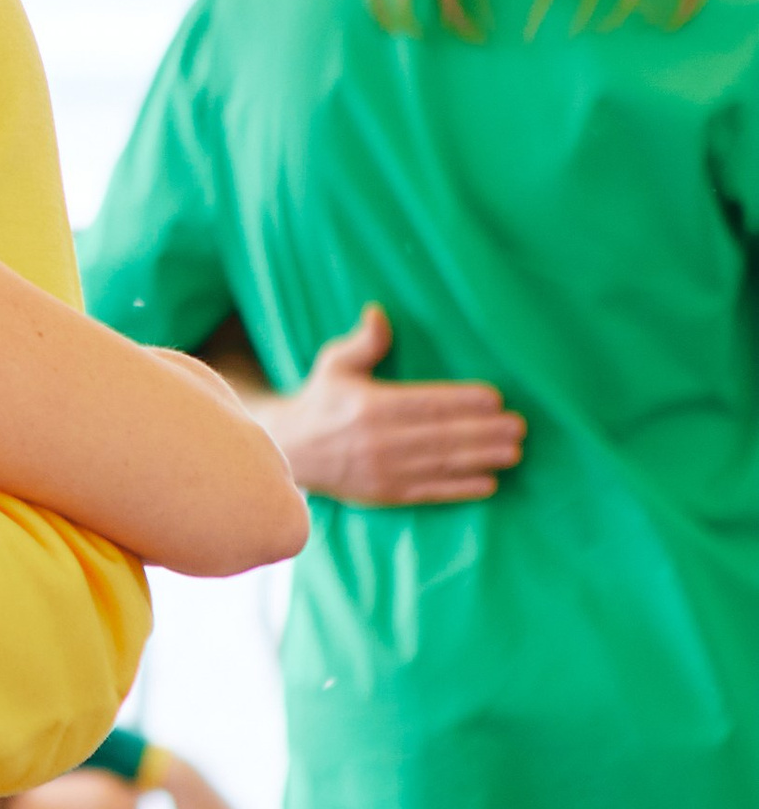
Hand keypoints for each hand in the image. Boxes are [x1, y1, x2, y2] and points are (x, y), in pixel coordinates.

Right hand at [263, 305, 524, 505]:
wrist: (289, 451)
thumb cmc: (320, 402)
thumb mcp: (333, 365)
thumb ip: (362, 343)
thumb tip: (379, 313)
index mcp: (369, 406)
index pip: (425, 403)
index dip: (462, 401)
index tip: (495, 398)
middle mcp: (379, 441)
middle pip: (441, 436)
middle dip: (484, 432)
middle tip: (518, 427)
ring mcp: (383, 471)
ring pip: (441, 464)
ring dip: (481, 459)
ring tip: (513, 453)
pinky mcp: (385, 494)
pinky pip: (429, 493)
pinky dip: (460, 490)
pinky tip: (488, 483)